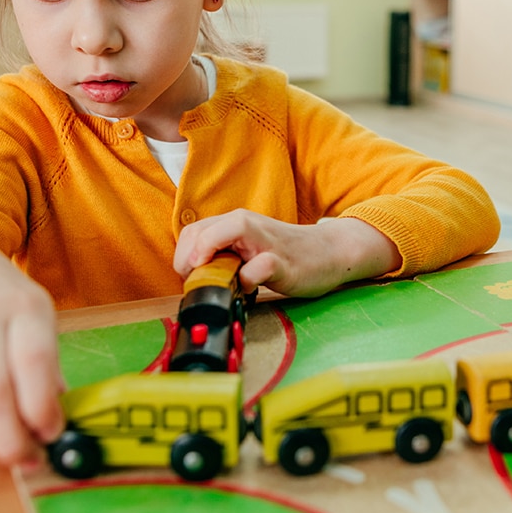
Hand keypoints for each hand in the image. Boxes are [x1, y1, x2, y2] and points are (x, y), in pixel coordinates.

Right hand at [0, 233, 64, 466]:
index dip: (41, 407)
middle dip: (10, 438)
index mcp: (23, 305)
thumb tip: (58, 411)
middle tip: (27, 459)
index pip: (34, 360)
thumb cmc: (0, 296)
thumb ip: (46, 362)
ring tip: (7, 454)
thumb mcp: (36, 313)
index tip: (52, 434)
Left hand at [174, 210, 401, 297]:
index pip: (192, 231)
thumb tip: (194, 276)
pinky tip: (248, 288)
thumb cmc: (285, 254)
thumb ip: (224, 254)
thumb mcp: (248, 250)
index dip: (182, 255)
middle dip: (188, 259)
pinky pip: (260, 265)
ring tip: (212, 279)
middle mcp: (247, 225)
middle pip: (201, 231)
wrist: (329, 252)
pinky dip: (248, 278)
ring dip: (210, 256)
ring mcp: (265, 242)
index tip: (188, 277)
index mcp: (235, 223)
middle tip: (197, 281)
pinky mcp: (284, 262)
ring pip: (229, 230)